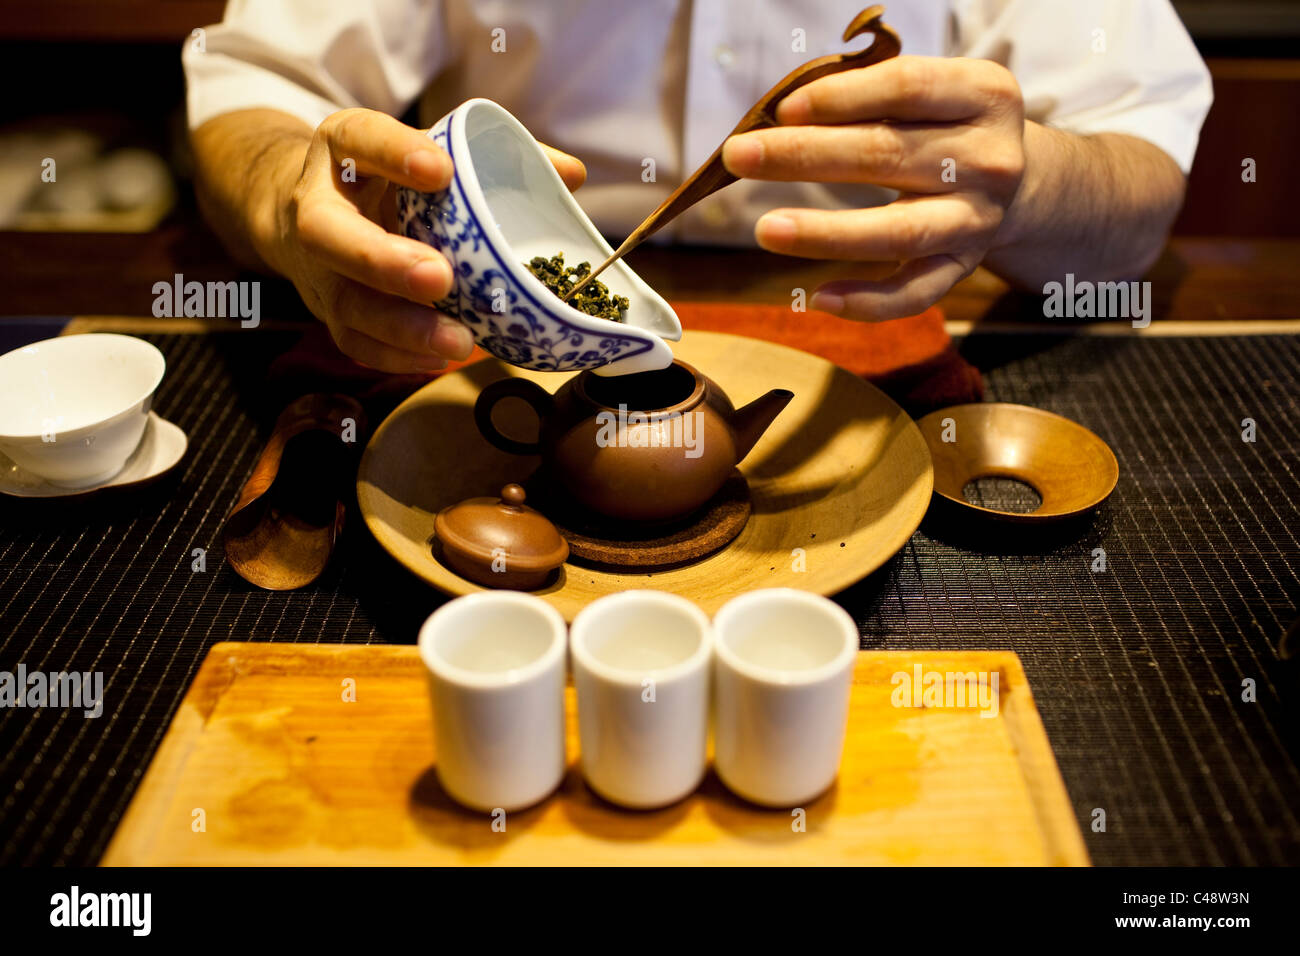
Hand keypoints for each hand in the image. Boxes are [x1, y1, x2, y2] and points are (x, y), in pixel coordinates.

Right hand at [273, 108, 585, 371]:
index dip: (395, 152)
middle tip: (440, 278)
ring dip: (403, 326)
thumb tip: (570, 174)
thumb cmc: (389, 179)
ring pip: (346, 301)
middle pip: (329, 233)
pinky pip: (355, 341)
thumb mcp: (429, 151)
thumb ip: (494, 160)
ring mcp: (318, 266)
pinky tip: (441, 357)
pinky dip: (399, 355)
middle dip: (384, 260)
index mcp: (345, 147)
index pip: (361, 138)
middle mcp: (318, 205)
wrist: (316, 208)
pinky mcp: (330, 311)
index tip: (441, 170)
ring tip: (460, 340)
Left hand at [721, 56, 1025, 320]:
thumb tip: (781, 117)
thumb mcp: (926, 91)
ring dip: (826, 232)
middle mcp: (989, 160)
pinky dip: (866, 302)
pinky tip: (818, 297)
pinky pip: (913, 294)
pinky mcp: (963, 268)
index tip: (782, 109)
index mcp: (983, 95)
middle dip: (805, 156)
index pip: (906, 89)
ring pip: (898, 232)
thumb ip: (866, 93)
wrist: (1015, 179)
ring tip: (765, 230)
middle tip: (740, 157)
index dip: (841, 98)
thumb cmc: (943, 122)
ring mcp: (978, 220)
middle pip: (888, 156)